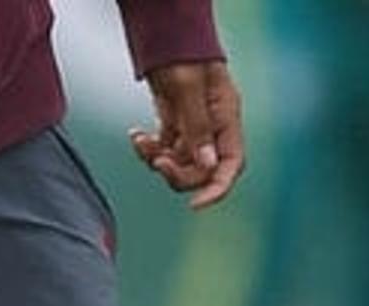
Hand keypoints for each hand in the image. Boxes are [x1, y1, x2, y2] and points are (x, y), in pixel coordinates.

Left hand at [131, 60, 245, 208]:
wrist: (166, 36)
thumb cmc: (183, 55)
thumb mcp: (189, 88)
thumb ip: (197, 128)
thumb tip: (206, 165)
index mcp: (227, 118)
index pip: (231, 164)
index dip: (217, 189)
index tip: (196, 205)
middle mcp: (213, 127)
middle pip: (201, 171)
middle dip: (177, 173)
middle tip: (156, 161)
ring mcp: (193, 128)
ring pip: (179, 164)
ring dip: (157, 161)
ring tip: (142, 142)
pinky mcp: (174, 125)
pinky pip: (163, 150)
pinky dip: (148, 149)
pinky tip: (136, 135)